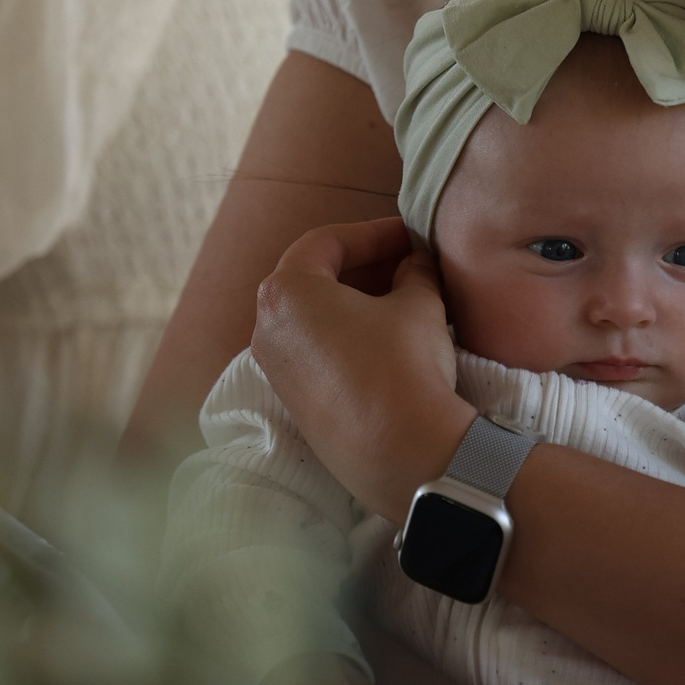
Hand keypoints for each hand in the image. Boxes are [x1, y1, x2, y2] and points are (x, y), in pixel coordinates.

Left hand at [252, 218, 469, 518]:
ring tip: (404, 301)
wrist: (401, 451)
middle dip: (364, 267)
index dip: (374, 234)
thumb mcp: (419, 303)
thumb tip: (414, 263)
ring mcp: (275, 369)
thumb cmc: (403, 365)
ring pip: (314, 319)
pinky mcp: (293, 403)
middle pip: (314, 279)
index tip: (411, 235)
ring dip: (356, 303)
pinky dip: (347, 337)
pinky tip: (388, 342)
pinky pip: (316, 353)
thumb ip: (414, 271)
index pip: (327, 243)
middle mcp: (266, 328)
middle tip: (409, 263)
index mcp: (285, 291)